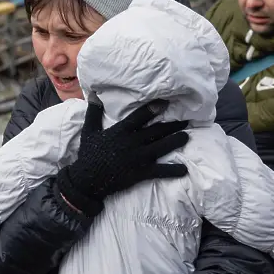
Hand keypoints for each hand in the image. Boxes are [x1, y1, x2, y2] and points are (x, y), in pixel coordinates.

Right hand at [56, 94, 189, 216]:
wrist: (86, 181)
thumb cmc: (88, 155)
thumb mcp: (88, 131)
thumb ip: (93, 112)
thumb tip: (93, 93)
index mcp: (120, 131)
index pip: (140, 116)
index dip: (154, 108)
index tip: (167, 102)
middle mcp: (132, 143)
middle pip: (156, 131)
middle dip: (172, 124)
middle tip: (186, 118)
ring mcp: (138, 158)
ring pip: (161, 147)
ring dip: (175, 141)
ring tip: (187, 136)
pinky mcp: (140, 173)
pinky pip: (160, 171)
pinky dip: (172, 170)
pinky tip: (184, 169)